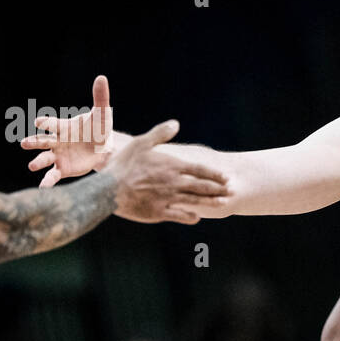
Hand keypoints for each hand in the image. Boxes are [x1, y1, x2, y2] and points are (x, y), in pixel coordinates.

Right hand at [21, 75, 116, 186]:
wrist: (104, 148)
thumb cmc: (99, 129)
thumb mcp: (102, 114)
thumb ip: (100, 97)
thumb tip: (102, 77)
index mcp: (63, 127)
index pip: (53, 124)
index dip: (47, 122)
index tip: (39, 122)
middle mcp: (57, 141)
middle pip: (42, 141)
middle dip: (34, 142)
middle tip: (24, 143)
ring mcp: (58, 155)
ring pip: (44, 158)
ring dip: (38, 161)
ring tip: (32, 166)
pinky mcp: (62, 168)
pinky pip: (52, 175)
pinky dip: (47, 181)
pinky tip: (42, 189)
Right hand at [105, 120, 231, 223]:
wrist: (108, 190)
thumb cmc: (123, 165)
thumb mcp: (141, 143)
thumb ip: (160, 134)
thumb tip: (176, 123)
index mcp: (172, 165)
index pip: (200, 170)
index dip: (215, 174)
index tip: (226, 177)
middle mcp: (174, 183)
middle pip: (202, 186)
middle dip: (219, 188)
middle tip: (232, 190)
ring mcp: (168, 199)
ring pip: (195, 201)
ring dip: (211, 202)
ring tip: (223, 203)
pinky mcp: (160, 212)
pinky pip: (179, 215)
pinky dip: (190, 216)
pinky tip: (196, 217)